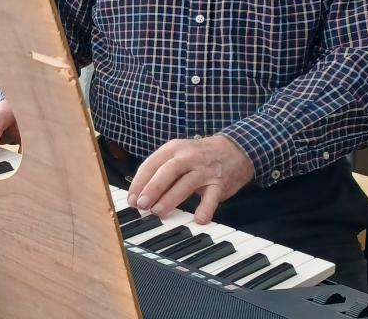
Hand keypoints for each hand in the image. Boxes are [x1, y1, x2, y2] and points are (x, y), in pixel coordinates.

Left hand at [126, 135, 253, 223]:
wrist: (235, 149)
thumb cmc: (199, 155)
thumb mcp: (178, 154)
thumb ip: (161, 171)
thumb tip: (139, 194)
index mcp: (174, 148)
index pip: (152, 163)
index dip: (139, 182)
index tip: (131, 199)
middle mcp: (189, 156)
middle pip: (168, 171)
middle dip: (152, 188)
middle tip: (141, 204)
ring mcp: (205, 169)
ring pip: (186, 183)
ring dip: (170, 198)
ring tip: (158, 211)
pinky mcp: (220, 183)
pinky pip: (212, 197)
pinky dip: (206, 208)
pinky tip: (198, 219)